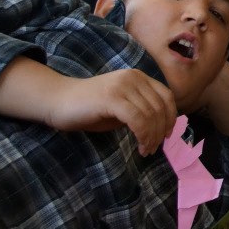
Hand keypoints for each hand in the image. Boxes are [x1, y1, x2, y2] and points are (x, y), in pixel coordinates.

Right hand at [48, 69, 177, 155]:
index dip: (171, 117)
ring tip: (145, 151)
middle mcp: (134, 77)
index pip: (166, 96)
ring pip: (150, 115)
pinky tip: (140, 147)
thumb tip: (161, 127)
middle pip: (160, 107)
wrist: (58, 102)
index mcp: (138, 77)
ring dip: (152, 137)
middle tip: (153, 149)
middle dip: (161, 132)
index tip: (168, 135)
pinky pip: (137, 119)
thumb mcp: (121, 107)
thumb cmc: (89, 109)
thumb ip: (140, 111)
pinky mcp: (111, 98)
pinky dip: (143, 135)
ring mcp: (123, 86)